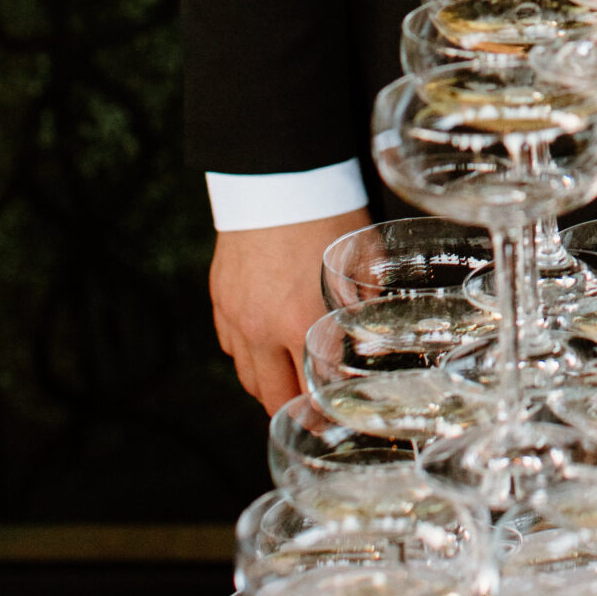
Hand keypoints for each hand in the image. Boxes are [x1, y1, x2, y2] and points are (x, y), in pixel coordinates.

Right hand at [210, 208, 368, 413]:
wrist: (276, 176)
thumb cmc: (325, 213)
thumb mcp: (362, 258)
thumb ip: (368, 302)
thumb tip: (377, 333)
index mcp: (303, 323)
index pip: (315, 388)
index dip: (327, 411)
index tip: (337, 418)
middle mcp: (263, 329)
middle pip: (272, 394)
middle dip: (293, 411)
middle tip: (310, 417)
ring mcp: (236, 314)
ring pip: (246, 374)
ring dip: (267, 387)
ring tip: (286, 390)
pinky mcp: (219, 297)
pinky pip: (229, 343)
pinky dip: (246, 355)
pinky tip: (262, 350)